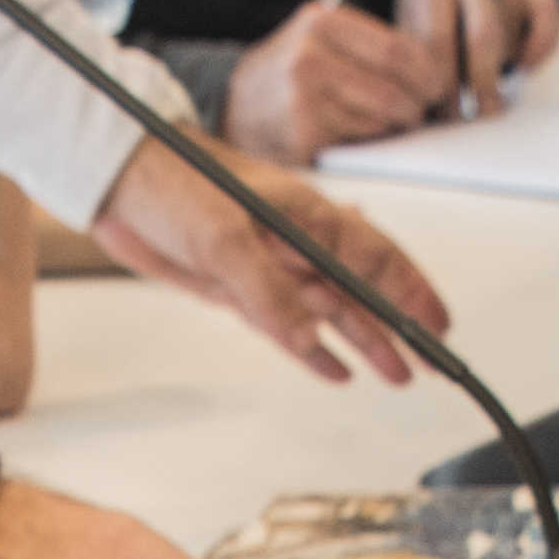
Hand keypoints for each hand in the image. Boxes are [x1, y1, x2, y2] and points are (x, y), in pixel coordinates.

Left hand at [91, 132, 438, 386]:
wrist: (119, 182)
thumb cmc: (176, 183)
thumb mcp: (224, 238)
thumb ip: (268, 293)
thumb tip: (309, 340)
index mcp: (308, 218)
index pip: (376, 259)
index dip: (412, 292)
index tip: (439, 324)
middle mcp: (297, 244)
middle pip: (363, 291)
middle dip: (401, 326)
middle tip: (435, 362)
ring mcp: (271, 269)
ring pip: (332, 313)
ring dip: (365, 343)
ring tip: (398, 375)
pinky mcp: (240, 291)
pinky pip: (288, 326)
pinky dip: (314, 350)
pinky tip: (335, 370)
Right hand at [225, 0, 457, 157]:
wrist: (235, 106)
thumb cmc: (290, 74)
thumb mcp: (320, 40)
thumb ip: (366, 46)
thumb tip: (429, 71)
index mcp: (321, 22)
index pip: (396, 47)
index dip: (427, 70)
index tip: (438, 83)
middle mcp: (311, 54)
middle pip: (393, 83)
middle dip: (419, 101)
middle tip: (424, 109)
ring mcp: (305, 95)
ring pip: (381, 112)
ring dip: (400, 122)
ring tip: (400, 121)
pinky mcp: (304, 131)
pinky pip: (360, 136)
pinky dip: (372, 138)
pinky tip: (366, 133)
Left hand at [394, 0, 558, 108]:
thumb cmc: (426, 9)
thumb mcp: (410, 25)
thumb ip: (420, 62)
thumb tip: (431, 118)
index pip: (440, 42)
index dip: (443, 86)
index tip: (444, 115)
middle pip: (484, 39)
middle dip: (480, 87)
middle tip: (475, 118)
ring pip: (512, 38)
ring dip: (501, 70)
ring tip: (485, 90)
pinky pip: (549, 24)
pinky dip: (539, 52)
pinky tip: (523, 68)